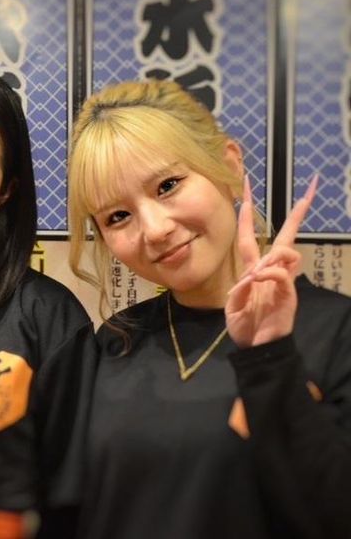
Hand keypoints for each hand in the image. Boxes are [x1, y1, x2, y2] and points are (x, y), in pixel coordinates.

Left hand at [225, 175, 316, 347]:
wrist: (256, 348)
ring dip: (272, 255)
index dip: (247, 218)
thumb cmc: (244, 326)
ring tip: (257, 272)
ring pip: (288, 252)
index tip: (244, 196)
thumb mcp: (232, 305)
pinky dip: (270, 273)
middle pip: (286, 237)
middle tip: (307, 192)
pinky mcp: (289, 294)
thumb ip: (240, 288)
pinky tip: (259, 278)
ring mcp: (283, 282)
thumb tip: (253, 274)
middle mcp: (271, 271)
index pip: (250, 238)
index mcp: (253, 270)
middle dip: (296, 215)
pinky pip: (282, 275)